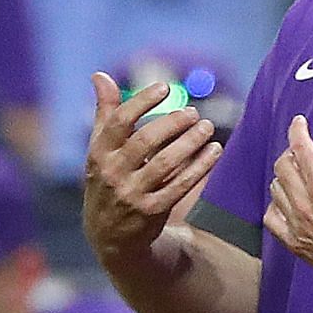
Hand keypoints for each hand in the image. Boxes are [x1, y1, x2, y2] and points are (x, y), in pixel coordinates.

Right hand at [83, 73, 221, 269]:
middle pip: (145, 140)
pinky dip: (200, 167)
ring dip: (190, 142)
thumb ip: (104, 113)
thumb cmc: (107, 181)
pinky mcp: (152, 212)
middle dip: (173, 123)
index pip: (119, 121)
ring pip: (166, 163)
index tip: (165, 88)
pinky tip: (214, 151)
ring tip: (207, 127)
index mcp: (98, 153)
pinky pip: (180, 185)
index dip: (142, 101)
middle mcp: (112, 174)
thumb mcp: (99, 150)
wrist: (108, 236)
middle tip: (193, 112)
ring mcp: (132, 194)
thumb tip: (99, 75)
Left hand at [266, 112, 312, 298]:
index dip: (297, 130)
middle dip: (291, 153)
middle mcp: (306, 204)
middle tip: (301, 151)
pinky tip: (287, 203)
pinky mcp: (297, 245)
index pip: (299, 147)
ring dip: (284, 178)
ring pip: (276, 190)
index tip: (299, 123)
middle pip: (282, 167)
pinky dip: (276, 206)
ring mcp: (298, 226)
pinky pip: (272, 220)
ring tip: (296, 175)